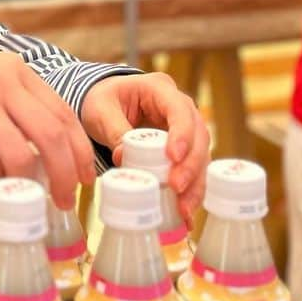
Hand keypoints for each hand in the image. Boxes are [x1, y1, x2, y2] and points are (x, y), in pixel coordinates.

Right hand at [0, 40, 94, 208]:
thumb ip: (21, 101)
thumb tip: (54, 150)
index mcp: (16, 70)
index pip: (63, 113)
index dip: (80, 150)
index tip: (86, 175)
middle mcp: (0, 84)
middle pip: (50, 136)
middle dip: (66, 174)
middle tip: (67, 199)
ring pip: (20, 155)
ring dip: (31, 185)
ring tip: (31, 198)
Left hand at [80, 73, 209, 224]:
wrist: (101, 104)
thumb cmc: (100, 101)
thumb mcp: (100, 111)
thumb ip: (114, 131)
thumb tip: (125, 160)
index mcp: (159, 88)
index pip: (180, 110)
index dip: (182, 134)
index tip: (173, 158)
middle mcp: (179, 107)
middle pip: (198, 135)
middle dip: (191, 164)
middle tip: (177, 188)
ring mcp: (184, 128)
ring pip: (201, 155)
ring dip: (195, 183)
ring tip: (184, 209)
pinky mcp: (183, 148)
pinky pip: (193, 168)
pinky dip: (191, 190)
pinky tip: (186, 212)